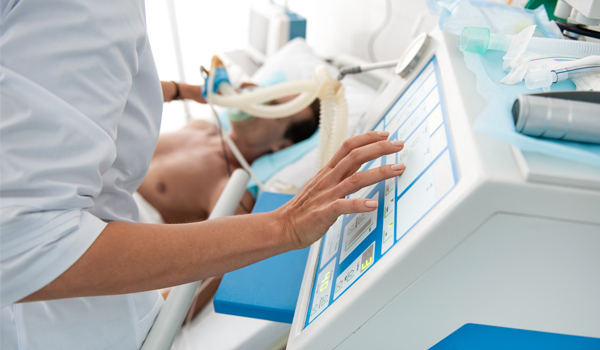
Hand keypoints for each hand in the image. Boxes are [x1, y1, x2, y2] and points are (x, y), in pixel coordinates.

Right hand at [276, 131, 404, 248]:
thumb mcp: (321, 184)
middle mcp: (329, 179)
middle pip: (355, 156)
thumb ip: (339, 174)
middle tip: (398, 145)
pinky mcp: (324, 212)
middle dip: (379, 148)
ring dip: (378, 172)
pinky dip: (359, 204)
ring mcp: (327, 195)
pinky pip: (343, 206)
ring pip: (355, 179)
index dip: (368, 138)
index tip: (386, 134)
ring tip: (397, 169)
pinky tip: (373, 205)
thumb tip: (358, 164)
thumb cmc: (304, 208)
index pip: (348, 146)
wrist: (283, 226)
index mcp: (328, 171)